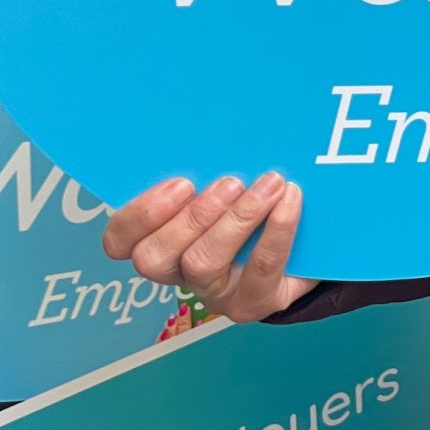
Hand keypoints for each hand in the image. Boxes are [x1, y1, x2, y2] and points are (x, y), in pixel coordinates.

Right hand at [102, 172, 315, 323]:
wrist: (309, 249)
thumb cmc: (258, 204)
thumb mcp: (228, 184)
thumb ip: (211, 167)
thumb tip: (211, 127)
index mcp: (162, 239)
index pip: (120, 241)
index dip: (139, 215)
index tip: (181, 183)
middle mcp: (181, 271)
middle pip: (153, 259)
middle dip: (188, 217)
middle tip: (229, 183)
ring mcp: (216, 292)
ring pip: (202, 264)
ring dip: (235, 220)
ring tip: (268, 185)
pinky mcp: (255, 301)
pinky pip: (259, 269)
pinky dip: (277, 230)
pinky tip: (290, 199)